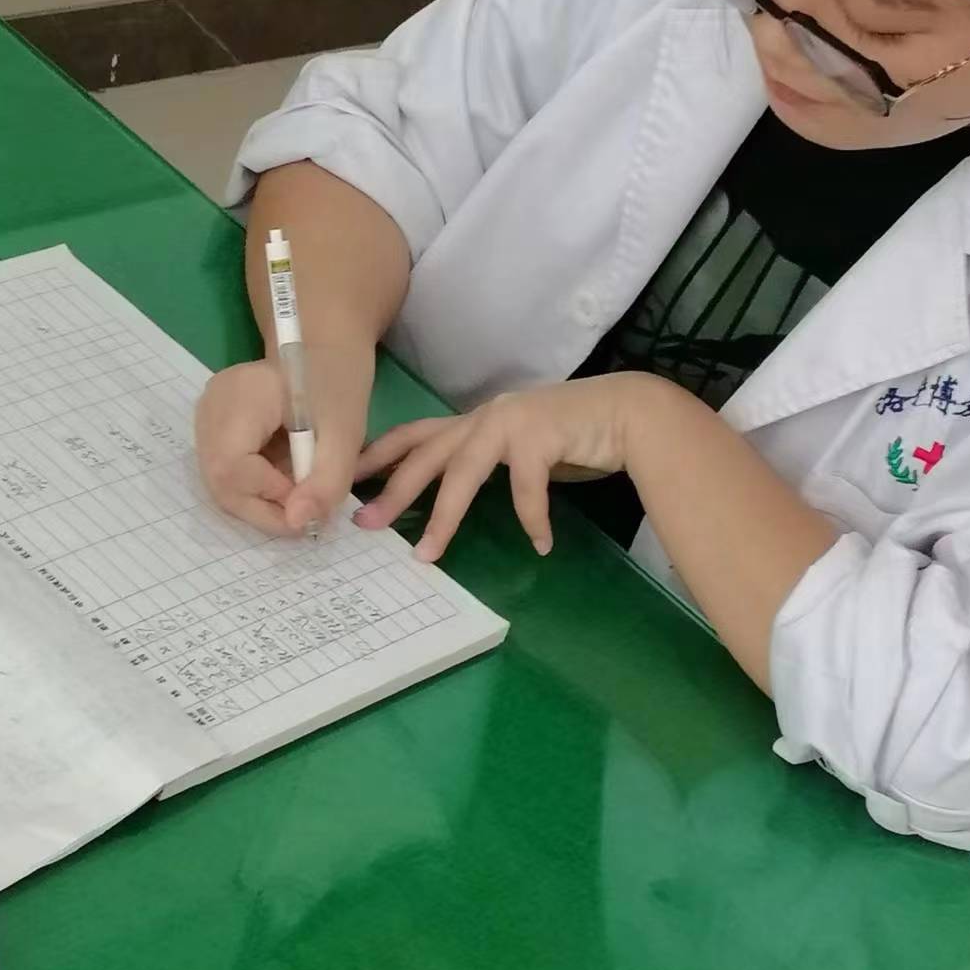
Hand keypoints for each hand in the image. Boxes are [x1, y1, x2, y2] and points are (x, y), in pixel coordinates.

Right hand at [196, 343, 374, 535]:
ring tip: (298, 491)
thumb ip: (326, 482)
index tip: (310, 501)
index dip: (269, 497)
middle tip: (306, 510)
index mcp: (242, 394)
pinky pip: (225, 475)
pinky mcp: (209, 428)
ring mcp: (205, 416)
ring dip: (261, 502)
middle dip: (264, 508)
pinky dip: (255, 489)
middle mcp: (211, 405)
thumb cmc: (337, 386)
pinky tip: (283, 478)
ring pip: (220, 484)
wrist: (323, 355)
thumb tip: (298, 524)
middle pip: (220, 480)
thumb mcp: (345, 435)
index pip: (233, 466)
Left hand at [352, 376, 641, 562]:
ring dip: (444, 517)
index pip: (412, 435)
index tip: (344, 481)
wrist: (626, 413)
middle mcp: (485, 417)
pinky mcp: (542, 434)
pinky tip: (541, 544)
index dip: (377, 456)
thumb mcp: (514, 448)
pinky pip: (527, 486)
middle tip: (364, 523)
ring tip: (428, 556)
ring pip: (464, 472)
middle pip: (425, 454)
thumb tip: (442, 497)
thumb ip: (482, 463)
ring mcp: (512, 422)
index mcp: (473, 421)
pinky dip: (532, 519)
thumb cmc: (570, 436)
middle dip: (392, 490)